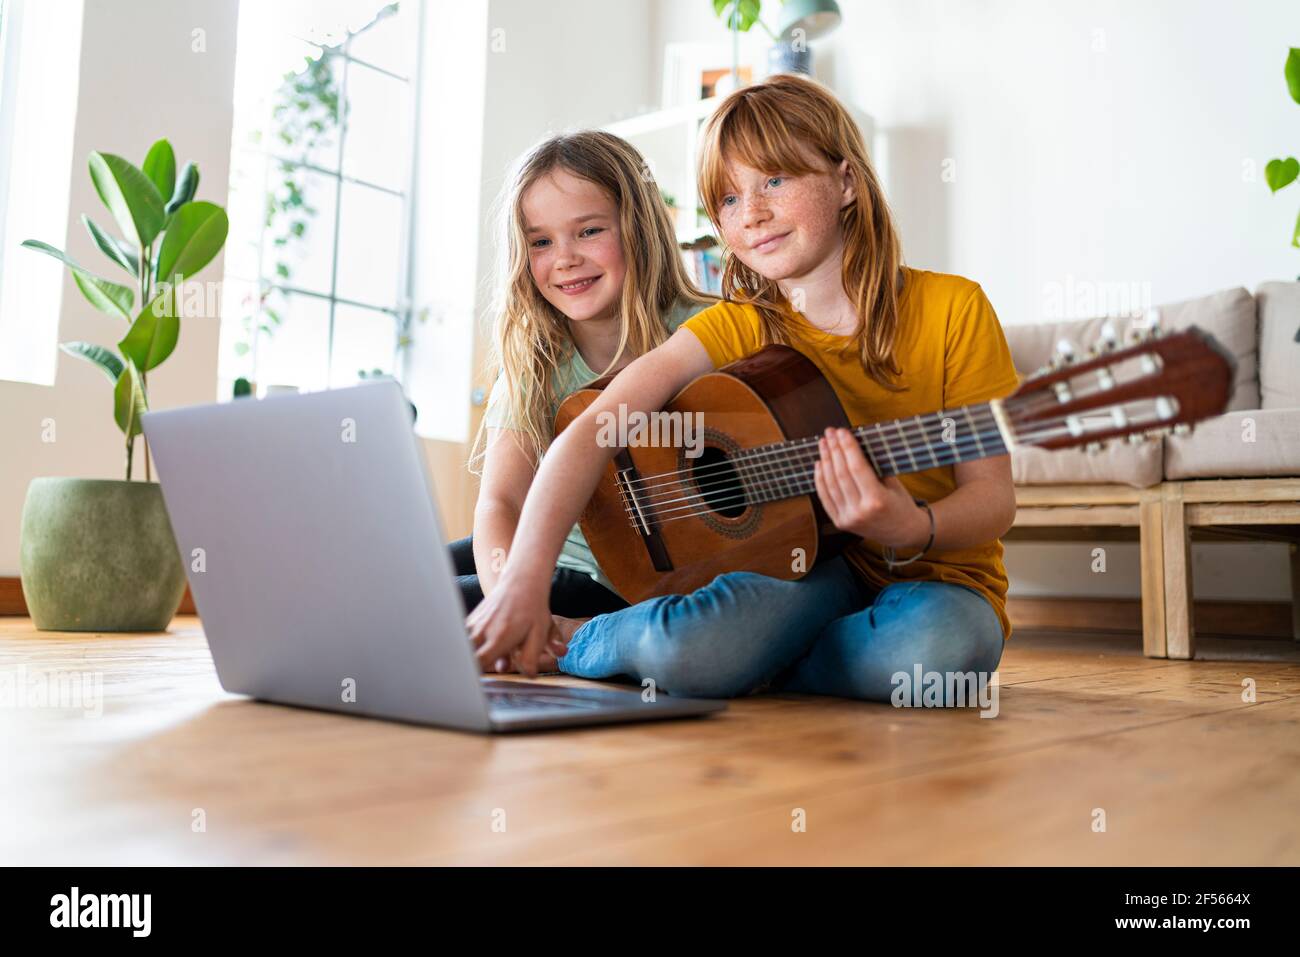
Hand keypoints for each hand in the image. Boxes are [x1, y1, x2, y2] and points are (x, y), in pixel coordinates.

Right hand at [467, 575, 563, 677]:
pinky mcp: (470, 621)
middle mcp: (482, 631)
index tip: (479, 681)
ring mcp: (474, 624)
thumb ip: (532, 657)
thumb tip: (529, 675)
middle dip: (473, 668)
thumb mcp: (540, 633)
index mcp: (500, 637)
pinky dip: (473, 646)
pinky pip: (466, 639)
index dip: (476, 675)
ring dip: (474, 656)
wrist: (522, 582)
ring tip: (492, 654)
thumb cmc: (532, 609)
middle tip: (485, 669)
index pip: (478, 663)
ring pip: (465, 648)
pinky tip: (486, 644)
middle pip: (467, 658)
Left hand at [813, 427, 928, 547]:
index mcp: (877, 501)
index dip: (847, 447)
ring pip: (830, 485)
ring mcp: (848, 519)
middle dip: (834, 450)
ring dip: (825, 461)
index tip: (842, 431)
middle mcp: (860, 512)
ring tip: (824, 444)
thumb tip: (854, 444)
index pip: (857, 468)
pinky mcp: (840, 523)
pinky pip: (825, 498)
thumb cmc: (901, 504)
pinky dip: (820, 479)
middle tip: (830, 432)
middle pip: (841, 474)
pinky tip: (819, 463)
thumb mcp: (893, 484)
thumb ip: (874, 468)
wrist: (902, 533)